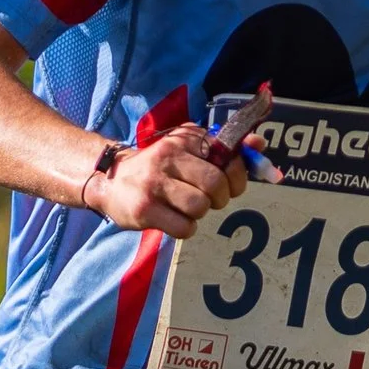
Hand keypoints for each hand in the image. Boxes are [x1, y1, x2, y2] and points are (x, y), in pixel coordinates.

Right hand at [92, 122, 249, 237]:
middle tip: (208, 199)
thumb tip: (259, 143)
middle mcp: (167, 157)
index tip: (229, 183)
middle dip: (219, 197)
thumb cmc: (158, 166)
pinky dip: (186, 228)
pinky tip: (175, 220)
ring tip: (187, 208)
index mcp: (183, 139)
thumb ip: (225, 146)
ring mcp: (154, 184)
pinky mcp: (144, 210)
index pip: (226, 156)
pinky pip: (184, 227)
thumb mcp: (187, 148)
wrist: (109, 179)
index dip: (236, 175)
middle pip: (215, 183)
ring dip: (200, 213)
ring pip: (200, 206)